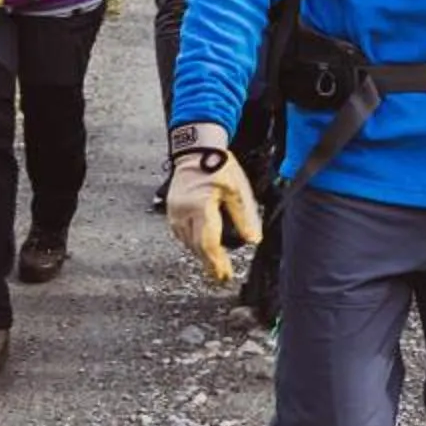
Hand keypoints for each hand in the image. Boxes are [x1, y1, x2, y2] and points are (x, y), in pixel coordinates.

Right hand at [167, 139, 263, 284]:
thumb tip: (253, 240)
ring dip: (201, 253)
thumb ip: (244, 217)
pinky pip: (181, 233)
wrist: (196, 149)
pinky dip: (193, 242)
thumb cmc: (217, 165)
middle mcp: (183, 212)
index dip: (217, 263)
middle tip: (221, 275)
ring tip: (214, 263)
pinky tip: (202, 245)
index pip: (208, 244)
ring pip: (188, 242)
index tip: (225, 276)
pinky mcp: (171, 209)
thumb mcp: (236, 190)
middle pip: (196, 247)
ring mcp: (174, 211)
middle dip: (209, 263)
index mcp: (200, 207)